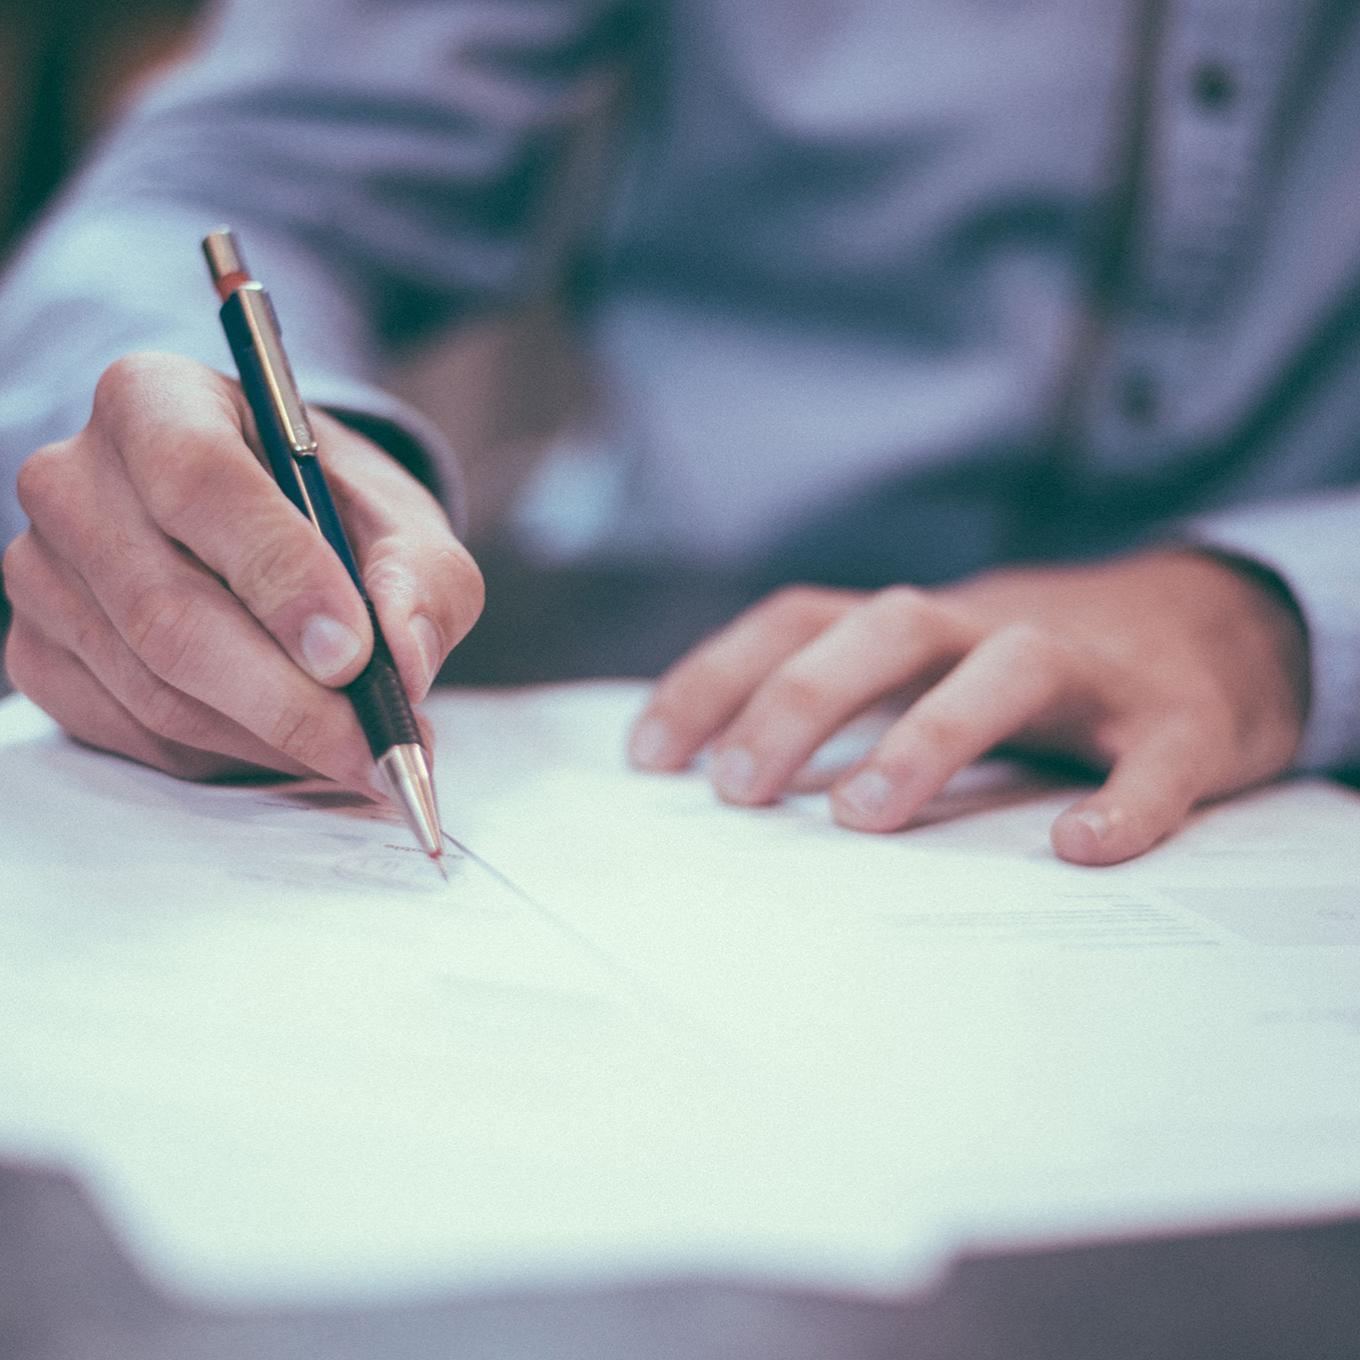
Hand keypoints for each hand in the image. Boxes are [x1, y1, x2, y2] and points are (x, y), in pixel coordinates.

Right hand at [3, 352, 482, 786]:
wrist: (272, 533)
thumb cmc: (332, 514)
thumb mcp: (402, 523)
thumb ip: (422, 578)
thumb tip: (405, 659)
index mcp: (155, 400)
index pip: (199, 481)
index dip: (280, 576)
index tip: (354, 654)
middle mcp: (75, 480)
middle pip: (166, 610)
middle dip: (287, 698)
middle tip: (374, 744)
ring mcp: (42, 573)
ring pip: (154, 688)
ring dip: (270, 738)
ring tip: (356, 751)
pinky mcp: (38, 653)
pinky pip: (133, 733)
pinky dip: (227, 754)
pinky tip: (288, 743)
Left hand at [628, 551, 1308, 863]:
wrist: (1222, 628)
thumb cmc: (1040, 673)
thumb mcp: (935, 668)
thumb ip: (853, 704)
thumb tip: (725, 781)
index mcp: (923, 626)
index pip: (800, 620)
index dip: (717, 677)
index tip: (648, 758)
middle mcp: (993, 629)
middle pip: (888, 627)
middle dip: (802, 699)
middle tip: (737, 790)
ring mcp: (1092, 670)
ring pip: (1010, 668)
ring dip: (929, 733)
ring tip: (861, 816)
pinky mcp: (1183, 721)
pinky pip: (1158, 757)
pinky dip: (1124, 801)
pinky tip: (1080, 849)